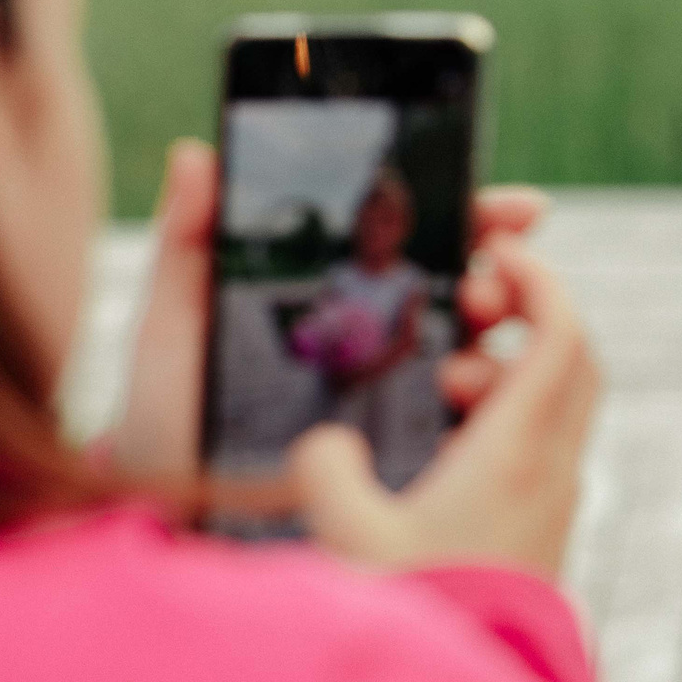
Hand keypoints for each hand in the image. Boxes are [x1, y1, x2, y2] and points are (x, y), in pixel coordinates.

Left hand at [97, 148, 548, 492]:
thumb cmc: (163, 425)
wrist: (162, 525)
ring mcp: (397, 408)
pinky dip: (489, 414)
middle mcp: (379, 349)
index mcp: (338, 301)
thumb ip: (188, 241)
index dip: (475, 218)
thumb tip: (197, 156)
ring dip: (492, 347)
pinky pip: (471, 434)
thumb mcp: (174, 330)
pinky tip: (464, 406)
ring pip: (481, 360)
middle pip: (468, 296)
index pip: (422, 245)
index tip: (519, 210)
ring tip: (461, 361)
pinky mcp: (403, 468)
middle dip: (500, 280)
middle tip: (485, 289)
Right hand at [291, 228, 598, 577]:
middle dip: (525, 316)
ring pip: (555, 404)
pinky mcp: (537, 533)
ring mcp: (551, 503)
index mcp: (519, 452)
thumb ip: (327, 473)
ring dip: (505, 374)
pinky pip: (536, 447)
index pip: (561, 335)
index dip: (539, 280)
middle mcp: (551, 471)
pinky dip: (499, 419)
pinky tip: (437, 443)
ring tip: (437, 387)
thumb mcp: (350, 539)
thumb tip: (325, 445)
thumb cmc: (415, 619)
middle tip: (463, 312)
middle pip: (571, 360)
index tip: (498, 251)